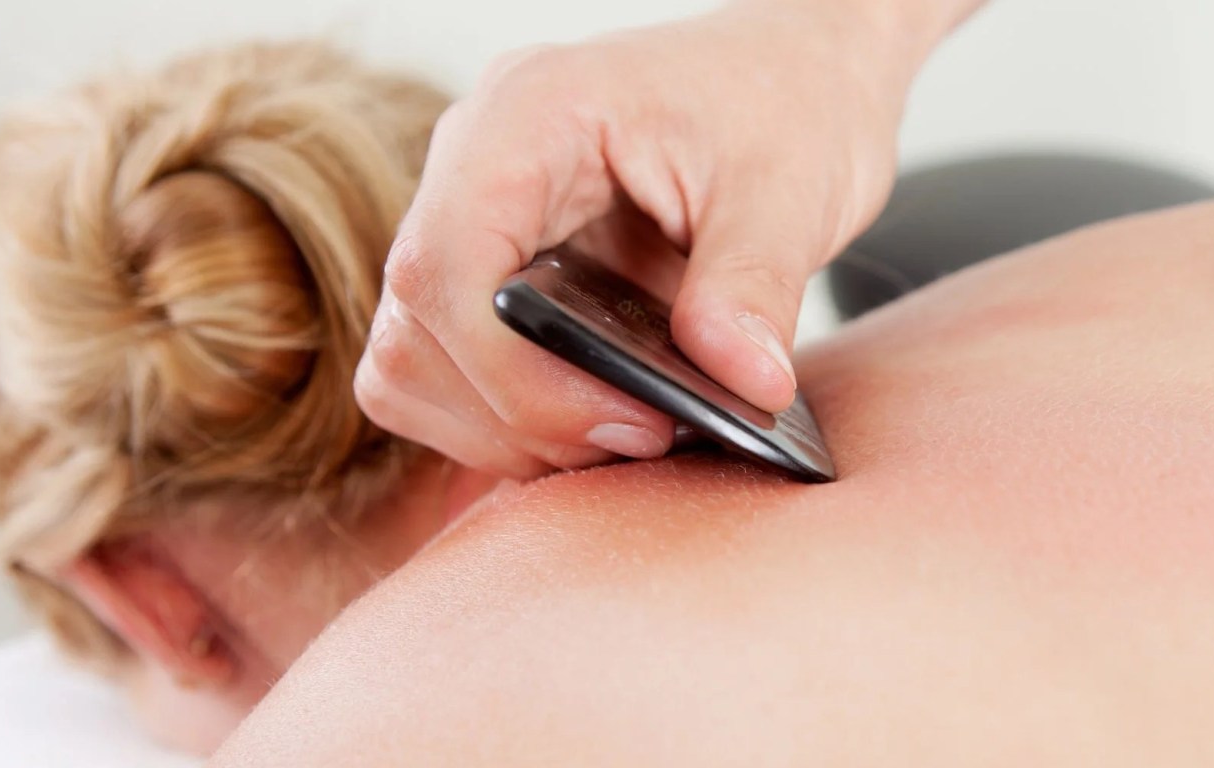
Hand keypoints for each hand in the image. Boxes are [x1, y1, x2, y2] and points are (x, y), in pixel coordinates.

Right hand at [357, 1, 945, 477]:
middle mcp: (477, 165)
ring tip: (632, 432)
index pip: (443, 268)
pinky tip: (612, 419)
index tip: (628, 420)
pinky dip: (521, 419)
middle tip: (644, 435)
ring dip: (511, 430)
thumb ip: (756, 286)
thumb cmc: (786, 99)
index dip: (513, 376)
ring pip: (417, 366)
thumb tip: (744, 386)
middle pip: (413, 335)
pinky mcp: (504, 273)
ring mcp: (481, 221)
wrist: (800, 72)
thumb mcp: (789, 188)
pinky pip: (461, 372)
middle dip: (517, 417)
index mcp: (529, 116)